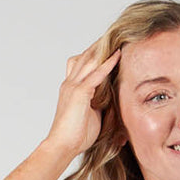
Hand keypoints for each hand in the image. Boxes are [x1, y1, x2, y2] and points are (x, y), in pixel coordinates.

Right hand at [45, 39, 121, 159]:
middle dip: (99, 45)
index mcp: (71, 88)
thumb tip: (116, 100)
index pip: (81, 63)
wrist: (62, 146)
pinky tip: (117, 55)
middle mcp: (70, 83)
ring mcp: (73, 86)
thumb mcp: (92, 116)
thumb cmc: (76, 136)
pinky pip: (96, 74)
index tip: (106, 45)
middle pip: (85, 56)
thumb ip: (101, 104)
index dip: (93, 53)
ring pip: (90, 60)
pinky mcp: (79, 93)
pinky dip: (107, 63)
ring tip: (118, 37)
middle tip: (114, 33)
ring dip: (104, 48)